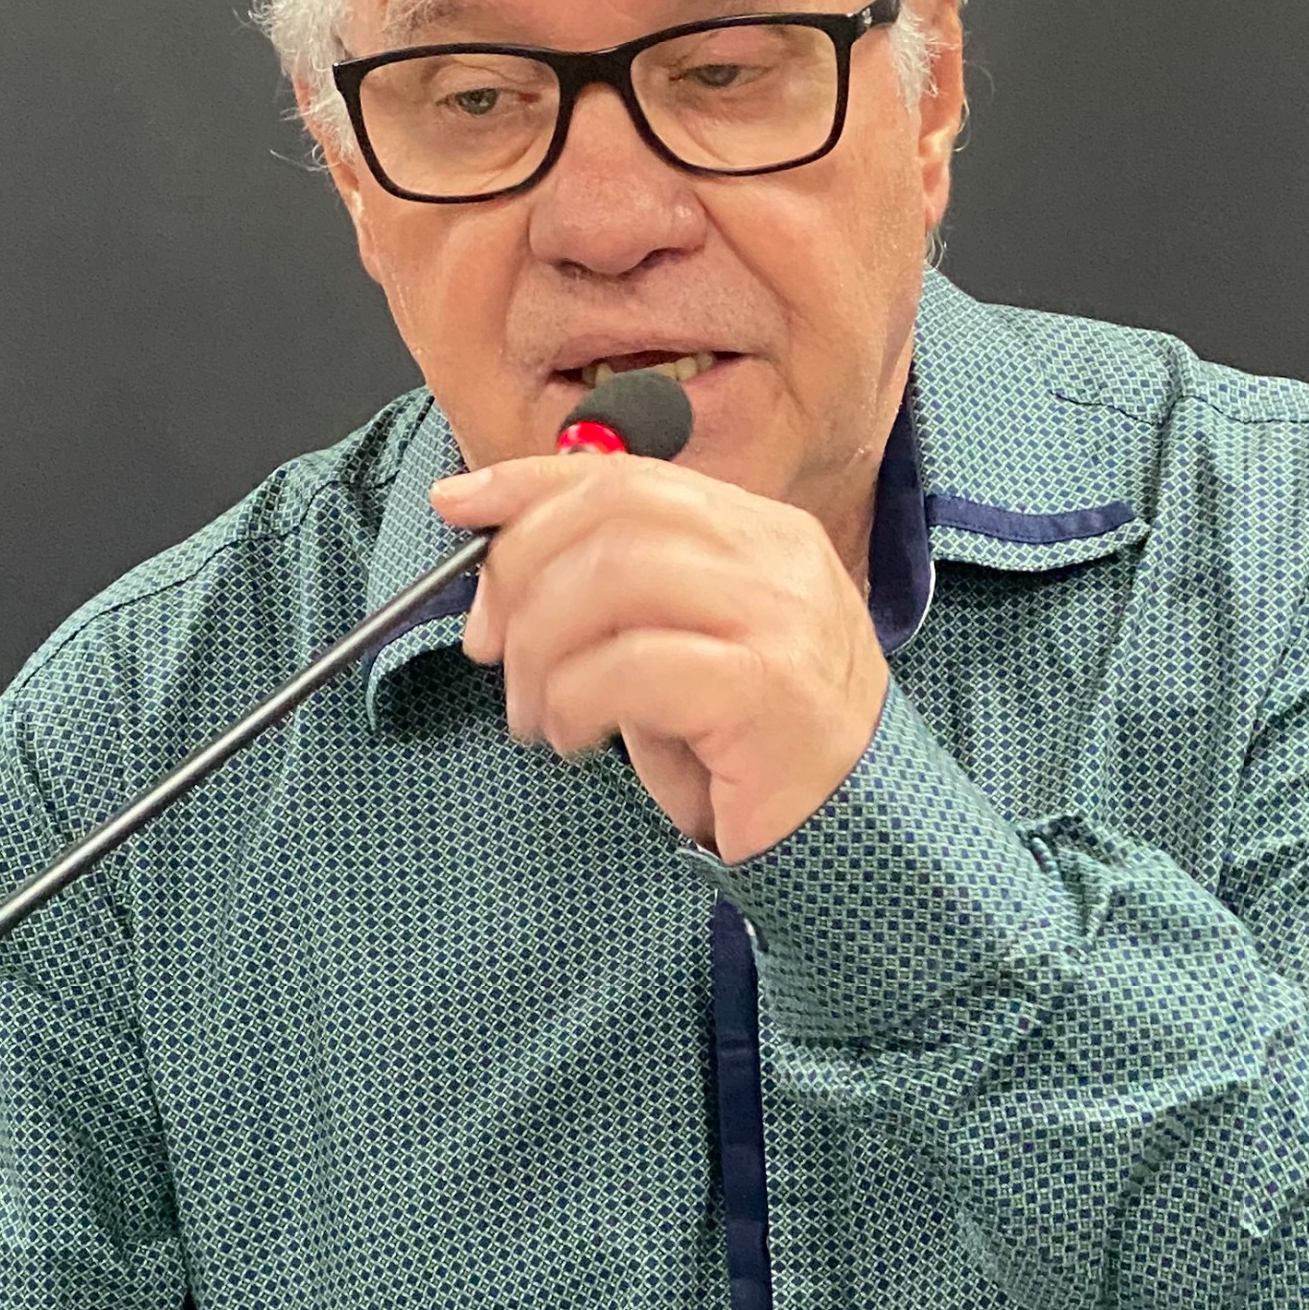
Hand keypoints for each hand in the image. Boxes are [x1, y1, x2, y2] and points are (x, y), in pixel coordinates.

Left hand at [440, 451, 887, 859]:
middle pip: (612, 512)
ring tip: (537, 713)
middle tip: (493, 648)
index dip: (529, 485)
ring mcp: (780, 617)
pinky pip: (632, 668)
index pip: (629, 476)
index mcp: (760, 533)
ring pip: (614, 577)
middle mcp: (777, 558)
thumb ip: (614, 599)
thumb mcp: (680, 650)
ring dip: (542, 647)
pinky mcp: (766, 688)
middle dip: (520, 572)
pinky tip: (575, 737)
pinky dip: (576, 700)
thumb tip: (497, 577)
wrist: (851, 833)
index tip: (457, 507)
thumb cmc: (753, 751)